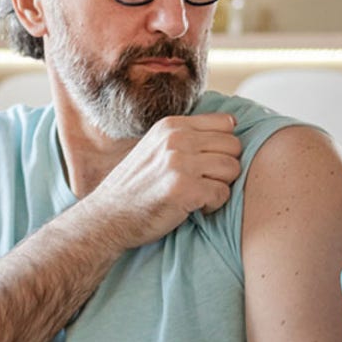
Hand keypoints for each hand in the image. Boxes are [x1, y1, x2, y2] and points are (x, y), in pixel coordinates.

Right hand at [83, 113, 242, 249]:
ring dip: (221, 187)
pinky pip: (223, 194)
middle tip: (204, 183)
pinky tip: (193, 208)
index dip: (223, 147)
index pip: (226, 124)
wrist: (107, 217)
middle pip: (234, 146)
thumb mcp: (156, 147)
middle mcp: (176, 139)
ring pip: (232, 169)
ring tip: (199, 195)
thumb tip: (232, 124)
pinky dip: (213, 206)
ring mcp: (180, 163)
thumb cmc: (136, 187)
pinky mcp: (184, 189)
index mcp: (171, 125)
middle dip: (225, 168)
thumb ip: (186, 136)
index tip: (207, 164)